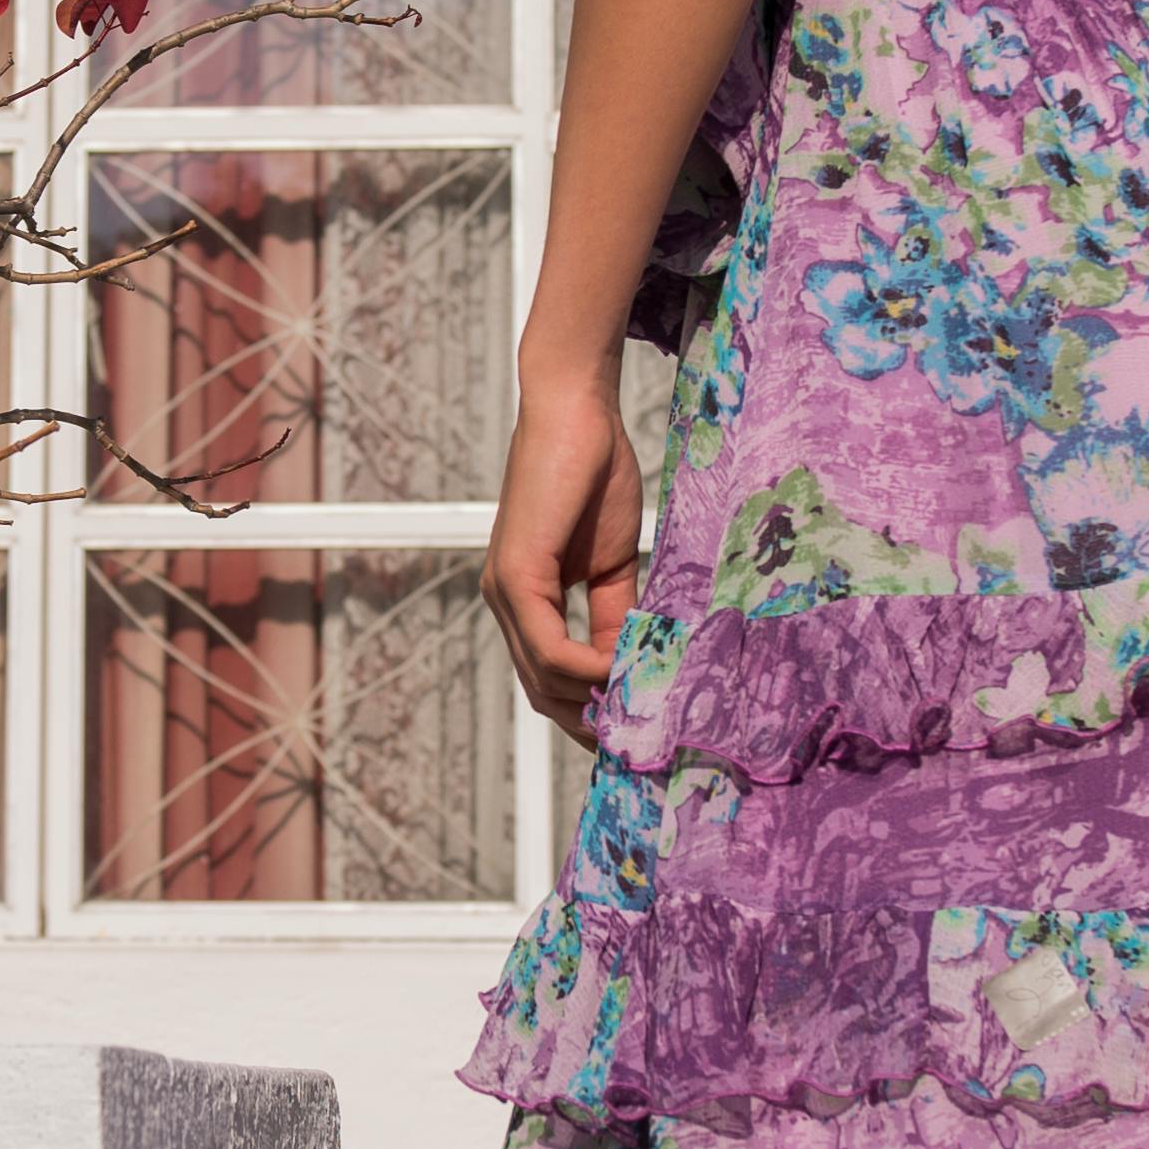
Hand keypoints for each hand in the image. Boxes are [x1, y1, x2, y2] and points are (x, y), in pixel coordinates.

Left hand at [482, 370, 643, 732]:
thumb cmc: (595, 475)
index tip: (633, 726)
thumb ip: (618, 614)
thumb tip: (633, 665)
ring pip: (544, 676)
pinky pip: (547, 646)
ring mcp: (506, 591)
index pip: (547, 679)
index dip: (588, 710)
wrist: (577, 413)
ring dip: (595, 697)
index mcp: (525, 600)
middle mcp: (505, 602)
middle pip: (542, 690)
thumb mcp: (614, 562)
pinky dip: (585, 666)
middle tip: (639, 734)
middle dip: (590, 720)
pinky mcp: (517, 573)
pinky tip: (621, 665)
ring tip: (643, 698)